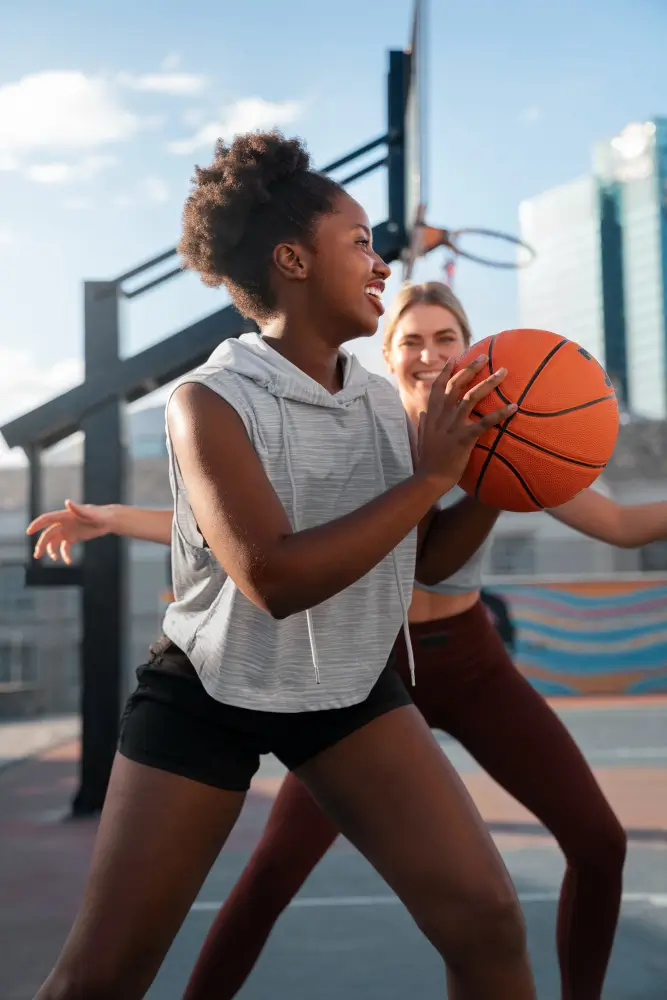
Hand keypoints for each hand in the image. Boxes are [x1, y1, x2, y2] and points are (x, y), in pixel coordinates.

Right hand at [26, 500, 114, 563]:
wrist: (108, 520)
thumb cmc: (100, 514)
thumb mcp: (90, 513)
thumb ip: (78, 509)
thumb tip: (67, 502)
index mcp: (65, 515)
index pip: (47, 519)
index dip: (37, 524)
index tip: (29, 532)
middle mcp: (63, 523)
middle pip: (48, 534)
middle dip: (42, 544)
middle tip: (37, 555)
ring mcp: (67, 531)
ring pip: (54, 542)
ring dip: (51, 551)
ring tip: (55, 559)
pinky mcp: (72, 538)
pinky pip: (64, 548)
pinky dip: (65, 555)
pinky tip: (69, 561)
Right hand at [415, 355, 515, 489]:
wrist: (430, 478)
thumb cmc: (428, 460)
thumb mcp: (422, 437)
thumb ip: (424, 422)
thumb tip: (424, 410)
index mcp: (433, 414)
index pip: (438, 387)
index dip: (446, 371)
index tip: (455, 358)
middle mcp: (442, 416)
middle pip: (456, 385)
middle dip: (470, 368)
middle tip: (484, 356)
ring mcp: (453, 426)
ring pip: (472, 398)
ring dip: (489, 383)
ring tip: (503, 372)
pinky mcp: (465, 438)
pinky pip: (485, 422)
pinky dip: (500, 413)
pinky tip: (514, 407)